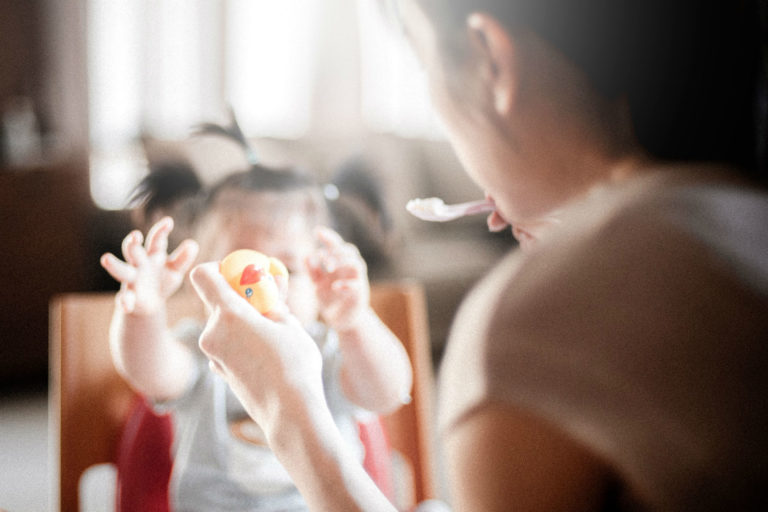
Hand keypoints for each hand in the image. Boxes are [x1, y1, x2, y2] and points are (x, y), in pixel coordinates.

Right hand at [100, 217, 198, 314]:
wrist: (150, 305)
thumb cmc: (162, 281)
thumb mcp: (175, 270)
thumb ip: (183, 258)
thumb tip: (193, 244)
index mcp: (153, 255)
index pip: (156, 240)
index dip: (161, 231)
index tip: (169, 222)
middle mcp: (139, 264)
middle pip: (133, 251)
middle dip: (133, 244)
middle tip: (134, 235)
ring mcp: (132, 280)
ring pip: (121, 270)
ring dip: (115, 265)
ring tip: (105, 258)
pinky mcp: (129, 297)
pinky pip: (124, 298)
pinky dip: (124, 301)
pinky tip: (126, 305)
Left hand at [190, 262, 323, 430]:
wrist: (289, 413)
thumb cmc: (294, 365)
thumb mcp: (290, 324)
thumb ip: (274, 302)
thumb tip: (270, 285)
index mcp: (229, 314)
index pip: (203, 276)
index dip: (218, 268)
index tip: (240, 274)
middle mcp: (212, 333)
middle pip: (215, 301)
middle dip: (239, 297)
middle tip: (266, 301)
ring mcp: (213, 355)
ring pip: (222, 324)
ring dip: (242, 320)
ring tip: (273, 331)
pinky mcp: (219, 371)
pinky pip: (226, 344)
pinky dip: (241, 341)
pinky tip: (266, 352)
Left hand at [307, 226, 369, 331]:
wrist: (342, 320)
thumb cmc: (331, 299)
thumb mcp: (317, 284)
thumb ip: (312, 271)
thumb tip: (306, 256)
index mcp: (340, 264)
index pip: (338, 245)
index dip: (329, 237)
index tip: (317, 231)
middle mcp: (350, 270)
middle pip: (350, 251)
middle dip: (335, 251)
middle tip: (321, 256)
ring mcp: (357, 281)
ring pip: (357, 264)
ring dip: (342, 262)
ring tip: (328, 268)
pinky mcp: (359, 295)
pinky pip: (356, 285)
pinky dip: (345, 284)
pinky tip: (334, 287)